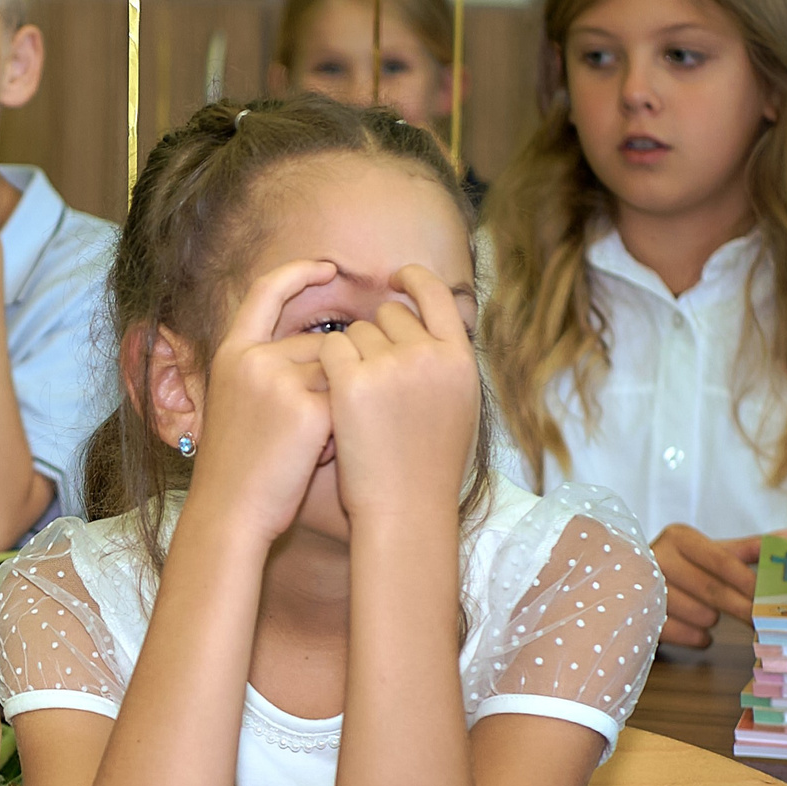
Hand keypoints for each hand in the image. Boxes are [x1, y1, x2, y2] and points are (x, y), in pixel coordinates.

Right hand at [183, 259, 340, 547]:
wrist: (229, 514)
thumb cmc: (238, 468)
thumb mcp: (237, 405)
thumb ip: (269, 370)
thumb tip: (327, 346)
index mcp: (231, 354)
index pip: (267, 291)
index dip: (299, 272)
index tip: (328, 267)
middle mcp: (252, 359)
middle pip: (318, 344)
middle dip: (327, 381)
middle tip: (299, 433)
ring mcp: (279, 382)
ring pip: (339, 373)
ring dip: (336, 406)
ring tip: (305, 447)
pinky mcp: (308, 409)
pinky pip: (347, 403)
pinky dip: (340, 429)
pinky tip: (315, 456)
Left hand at [318, 264, 480, 527]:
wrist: (404, 509)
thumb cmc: (427, 467)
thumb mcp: (457, 406)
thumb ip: (444, 363)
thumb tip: (426, 324)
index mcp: (461, 359)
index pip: (439, 296)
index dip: (415, 280)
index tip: (398, 276)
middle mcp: (430, 354)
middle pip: (390, 314)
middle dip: (375, 336)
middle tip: (373, 381)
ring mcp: (391, 366)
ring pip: (355, 332)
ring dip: (348, 357)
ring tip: (359, 404)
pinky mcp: (352, 382)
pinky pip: (329, 349)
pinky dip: (325, 368)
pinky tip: (332, 397)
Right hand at [652, 526, 786, 648]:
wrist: (635, 586)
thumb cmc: (685, 569)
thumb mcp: (714, 553)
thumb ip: (750, 548)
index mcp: (679, 538)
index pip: (723, 560)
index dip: (749, 580)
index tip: (772, 596)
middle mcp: (657, 558)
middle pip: (714, 590)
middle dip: (743, 607)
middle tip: (763, 619)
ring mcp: (644, 588)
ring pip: (701, 615)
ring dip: (713, 620)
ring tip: (709, 614)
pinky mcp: (640, 616)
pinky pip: (685, 634)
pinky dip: (699, 637)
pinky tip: (697, 630)